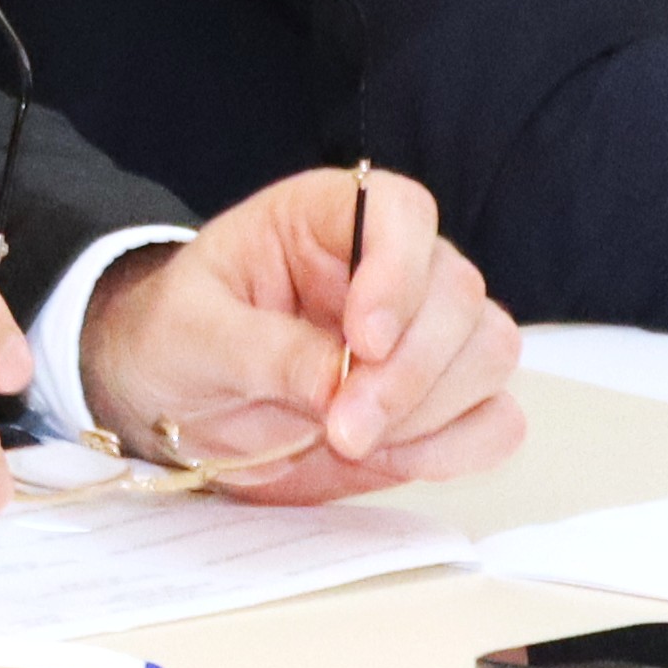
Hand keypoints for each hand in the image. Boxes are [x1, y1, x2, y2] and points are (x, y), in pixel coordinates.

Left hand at [75, 167, 525, 504]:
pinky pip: (495, 417)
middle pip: (458, 292)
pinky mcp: (438, 401)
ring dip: (432, 409)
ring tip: (349, 440)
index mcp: (325, 218)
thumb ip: (264, 350)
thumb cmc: (174, 339)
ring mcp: (422, 333)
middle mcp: (390, 266)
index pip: (400, 211)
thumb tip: (338, 385)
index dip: (398, 271)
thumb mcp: (192, 334)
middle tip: (342, 427)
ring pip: (489, 351)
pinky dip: (460, 446)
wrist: (173, 402)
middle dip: (409, 371)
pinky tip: (394, 456)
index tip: (362, 341)